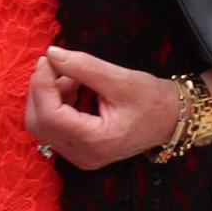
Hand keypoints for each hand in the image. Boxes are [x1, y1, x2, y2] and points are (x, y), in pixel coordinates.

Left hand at [26, 47, 192, 169]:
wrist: (172, 119)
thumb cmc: (153, 101)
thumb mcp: (120, 79)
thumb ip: (84, 67)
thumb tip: (52, 54)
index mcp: (96, 142)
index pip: (51, 116)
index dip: (42, 85)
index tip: (48, 59)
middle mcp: (83, 156)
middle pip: (39, 123)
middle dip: (41, 91)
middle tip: (56, 65)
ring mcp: (80, 156)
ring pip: (42, 126)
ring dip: (49, 96)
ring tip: (74, 78)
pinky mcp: (79, 150)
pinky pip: (53, 128)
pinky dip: (56, 104)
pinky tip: (74, 89)